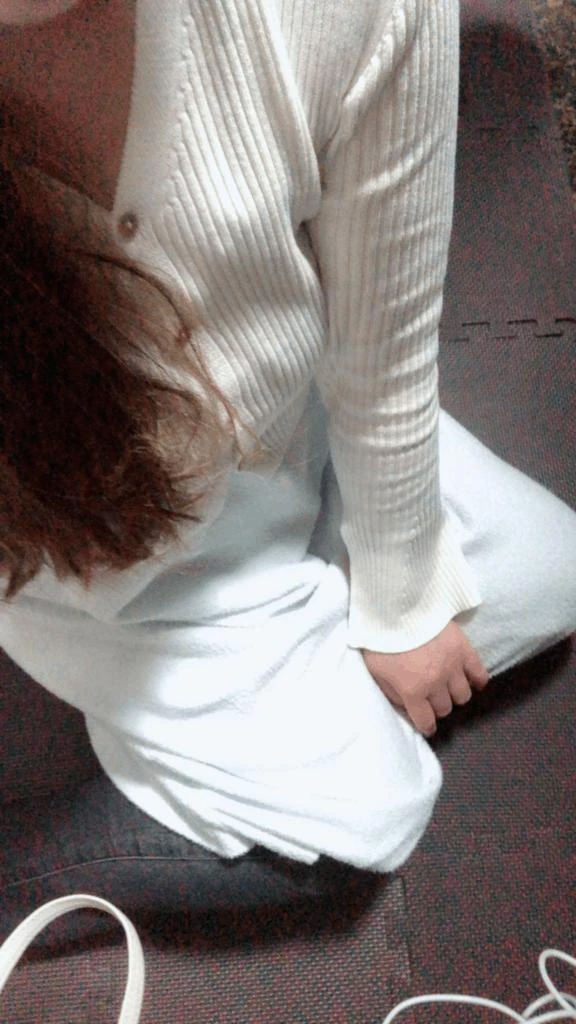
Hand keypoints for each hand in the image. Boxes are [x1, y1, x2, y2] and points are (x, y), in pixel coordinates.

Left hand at [362, 621, 489, 735]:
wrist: (396, 605)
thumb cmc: (380, 638)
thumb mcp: (375, 670)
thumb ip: (390, 693)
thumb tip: (405, 707)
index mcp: (412, 691)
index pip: (426, 721)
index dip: (426, 725)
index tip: (426, 724)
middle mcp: (436, 683)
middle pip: (445, 708)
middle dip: (437, 706)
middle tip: (431, 697)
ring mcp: (453, 666)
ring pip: (463, 695)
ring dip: (454, 694)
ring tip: (447, 686)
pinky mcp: (464, 649)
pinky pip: (480, 674)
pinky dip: (478, 680)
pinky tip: (472, 681)